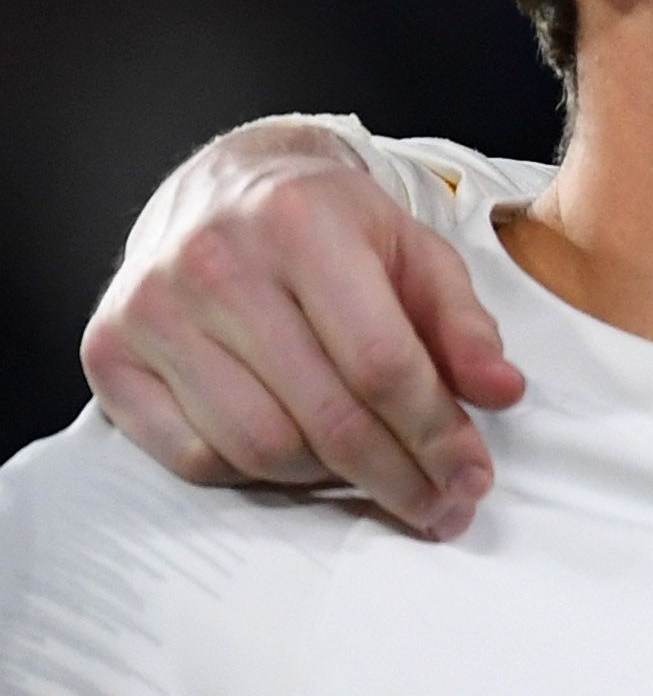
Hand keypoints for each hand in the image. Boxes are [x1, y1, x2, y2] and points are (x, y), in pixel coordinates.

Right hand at [78, 120, 527, 536]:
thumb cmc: (329, 226)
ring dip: (331, 480)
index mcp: (300, 226)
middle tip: (441, 507)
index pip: (381, 363)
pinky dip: (256, 472)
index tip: (474, 478)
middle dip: (397, 476)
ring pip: (260, 448)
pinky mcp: (109, 352)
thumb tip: (500, 393)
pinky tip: (298, 455)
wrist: (219, 188)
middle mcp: (214, 265)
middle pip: (324, 416)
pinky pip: (195, 456)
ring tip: (374, 472)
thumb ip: (463, 322)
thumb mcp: (412, 249)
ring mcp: (152, 312)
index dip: (437, 434)